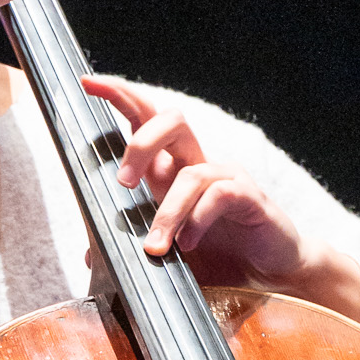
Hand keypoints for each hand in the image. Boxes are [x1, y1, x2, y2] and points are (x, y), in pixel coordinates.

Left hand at [80, 75, 359, 322]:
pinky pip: (219, 196)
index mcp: (175, 167)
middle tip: (122, 183)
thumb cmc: (220, 256)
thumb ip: (129, 249)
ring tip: (155, 249)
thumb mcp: (166, 253)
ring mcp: (226, 178)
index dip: (121, 95)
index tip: (88, 83)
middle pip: (172, 121)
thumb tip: (89, 255)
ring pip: (191, 173)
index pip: (146, 118)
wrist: (272, 275)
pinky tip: (188, 246)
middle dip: (140, 144)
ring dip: (167, 213)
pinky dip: (198, 221)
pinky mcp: (250, 199)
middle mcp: (199, 163)